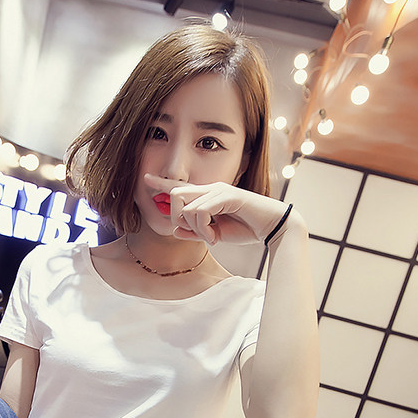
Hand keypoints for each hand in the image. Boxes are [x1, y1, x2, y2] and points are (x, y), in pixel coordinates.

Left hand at [143, 173, 294, 246]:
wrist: (272, 227)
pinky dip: (204, 230)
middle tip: (196, 233)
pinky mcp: (227, 196)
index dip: (162, 184)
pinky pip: (200, 213)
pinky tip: (215, 237)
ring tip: (212, 238)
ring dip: (196, 230)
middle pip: (176, 195)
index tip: (145, 179)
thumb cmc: (246, 229)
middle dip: (178, 218)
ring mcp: (219, 190)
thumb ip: (195, 231)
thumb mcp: (214, 234)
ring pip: (187, 208)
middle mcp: (211, 188)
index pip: (180, 187)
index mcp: (207, 195)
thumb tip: (176, 229)